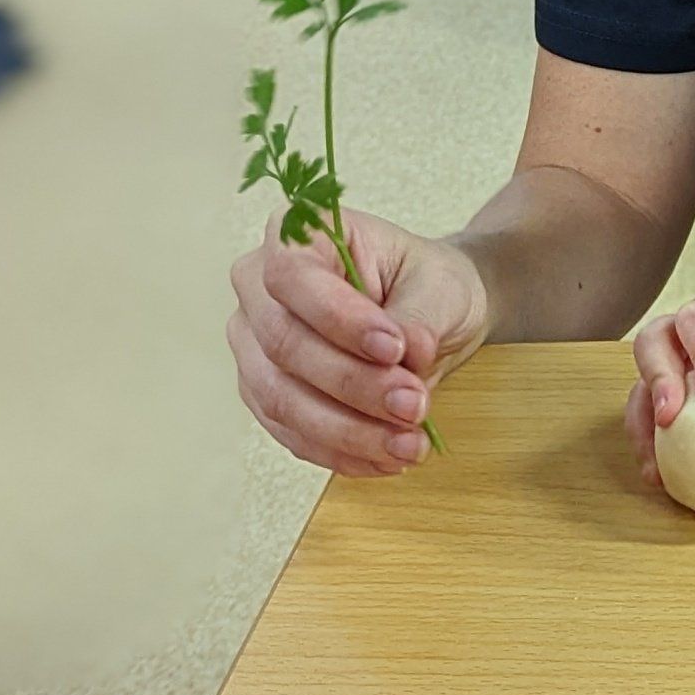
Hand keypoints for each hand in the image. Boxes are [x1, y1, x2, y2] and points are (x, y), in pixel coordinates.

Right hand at [230, 207, 488, 476]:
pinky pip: (291, 432)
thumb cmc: (429, 284)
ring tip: (407, 445)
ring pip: (282, 398)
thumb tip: (408, 357)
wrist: (432, 316)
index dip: (339, 318)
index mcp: (297, 235)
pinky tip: (384, 459)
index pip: (293, 276)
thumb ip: (419, 317)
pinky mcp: (266, 394)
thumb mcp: (440, 287)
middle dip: (352, 384)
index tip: (395, 348)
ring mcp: (254, 344)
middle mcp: (259, 287)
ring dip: (347, 431)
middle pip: (284, 344)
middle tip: (412, 406)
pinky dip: (340, 451)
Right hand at [627, 287, 694, 490]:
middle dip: (656, 379)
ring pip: (643, 380)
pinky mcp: (685, 395)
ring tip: (654, 463)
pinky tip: (660, 473)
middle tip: (669, 416)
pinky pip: (654, 414)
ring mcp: (685, 364)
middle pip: (654, 341)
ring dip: (643, 422)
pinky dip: (652, 442)